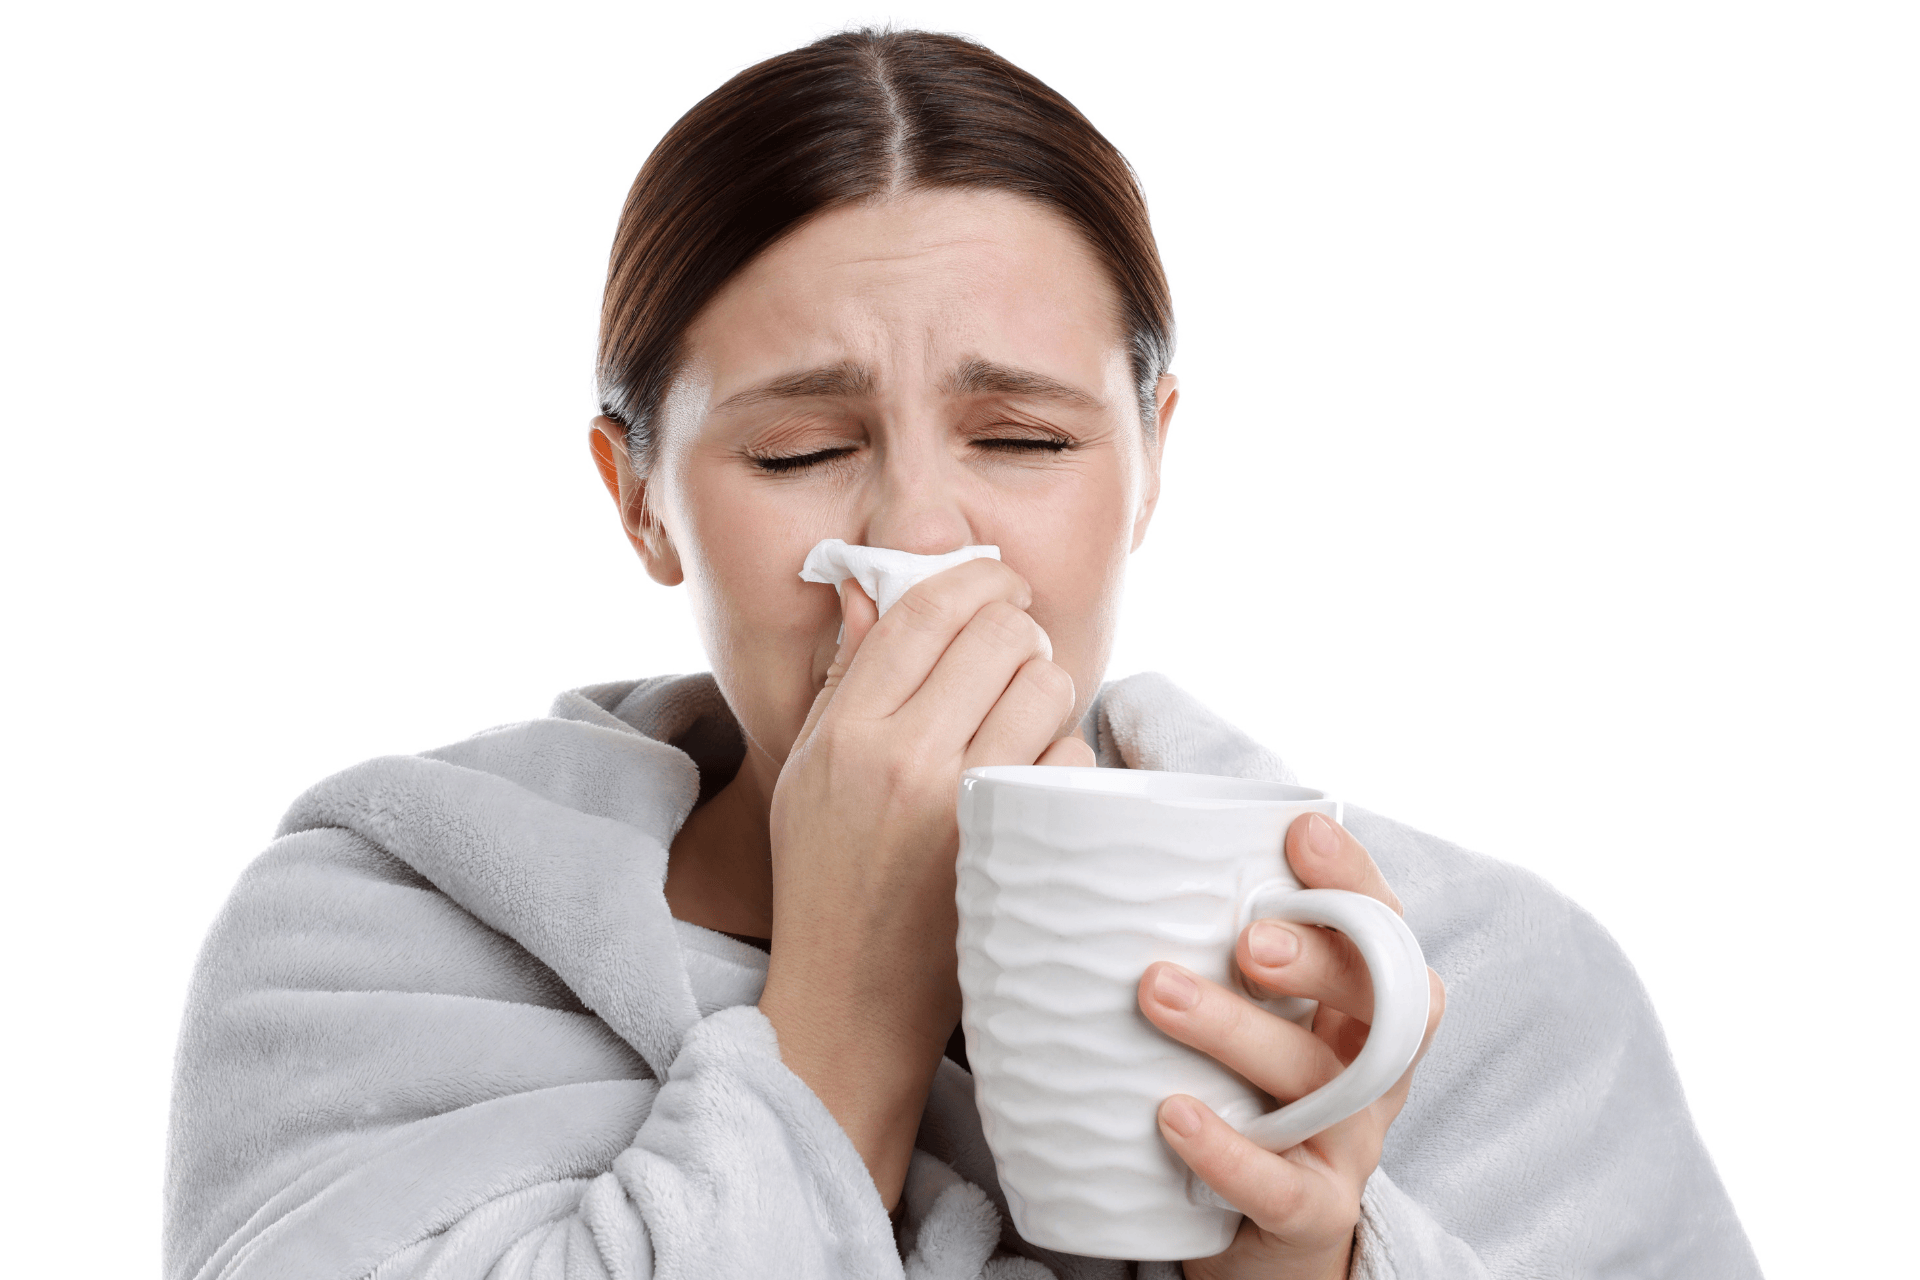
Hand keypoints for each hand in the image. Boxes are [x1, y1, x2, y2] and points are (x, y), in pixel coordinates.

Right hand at [759, 559, 1093, 1208]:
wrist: (852, 1000)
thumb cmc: (827, 877)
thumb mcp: (809, 770)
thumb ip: (845, 676)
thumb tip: (870, 586)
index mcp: (846, 729)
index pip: (927, 607)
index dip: (977, 576)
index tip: (999, 583)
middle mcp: (901, 757)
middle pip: (1001, 632)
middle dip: (1020, 632)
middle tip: (1015, 658)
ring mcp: (963, 804)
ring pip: (1049, 684)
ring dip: (1048, 691)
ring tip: (1023, 723)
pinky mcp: (1016, 846)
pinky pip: (1072, 757)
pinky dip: (1063, 760)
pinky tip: (1036, 784)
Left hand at [1137, 813, 1445, 1279]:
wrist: (1257, 1237)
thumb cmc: (1235, 1093)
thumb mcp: (1245, 1015)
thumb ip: (1206, 943)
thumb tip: (1087, 849)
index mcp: (1357, 1007)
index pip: (1382, 927)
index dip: (1354, 879)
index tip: (1300, 833)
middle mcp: (1369, 1068)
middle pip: (1375, 999)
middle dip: (1317, 956)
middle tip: (1247, 935)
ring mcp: (1346, 1144)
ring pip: (1315, 1084)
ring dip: (1236, 1030)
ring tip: (1155, 992)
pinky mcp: (1312, 1214)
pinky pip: (1279, 1186)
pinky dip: (1227, 1150)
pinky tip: (1170, 1115)